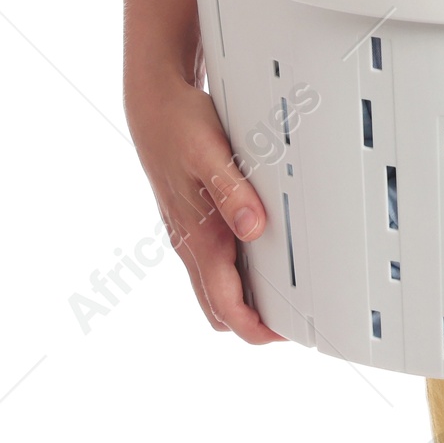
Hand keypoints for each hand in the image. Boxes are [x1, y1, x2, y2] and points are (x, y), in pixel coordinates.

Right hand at [127, 74, 284, 344]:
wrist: (153, 107)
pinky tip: (257, 256)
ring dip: (243, 300)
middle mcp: (191, 244)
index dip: (255, 329)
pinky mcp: (192, 222)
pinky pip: (212, 263)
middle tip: (290, 321)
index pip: (225, 306)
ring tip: (282, 296)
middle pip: (219, 307)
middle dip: (252, 323)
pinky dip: (234, 275)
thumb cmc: (180, 128)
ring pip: (214, 287)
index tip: (285, 335)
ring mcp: (189, 235)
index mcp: (198, 237)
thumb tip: (254, 229)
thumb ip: (233, 193)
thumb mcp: (210, 155)